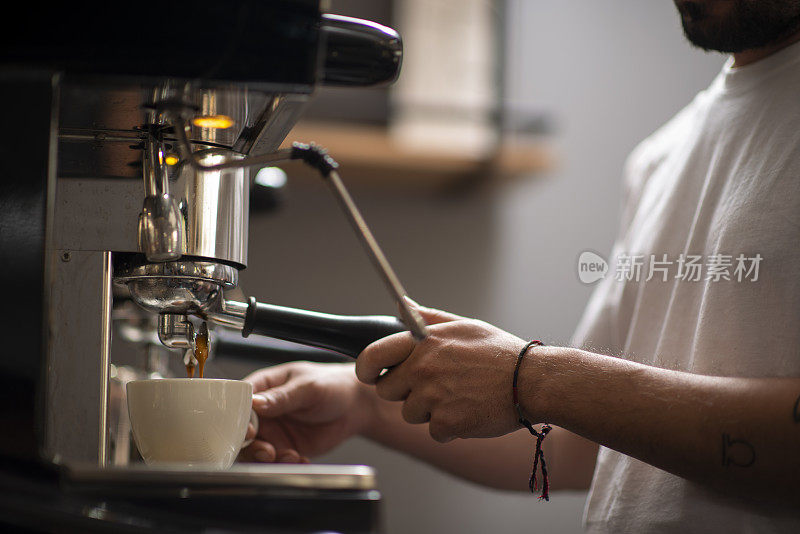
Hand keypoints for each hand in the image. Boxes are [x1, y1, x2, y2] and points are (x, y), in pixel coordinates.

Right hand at [240, 361, 373, 462]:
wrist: (354, 405)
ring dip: (268, 460)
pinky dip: (286, 466)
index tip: (249, 431)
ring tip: (289, 457)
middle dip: (252, 446)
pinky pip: (277, 463)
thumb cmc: (331, 384)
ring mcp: (273, 432)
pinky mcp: (284, 448)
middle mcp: (263, 412)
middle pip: (242, 433)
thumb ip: (282, 396)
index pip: (240, 404)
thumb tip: (255, 402)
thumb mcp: (308, 386)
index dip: (238, 419)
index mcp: (263, 387)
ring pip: (256, 452)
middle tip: (267, 452)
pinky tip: (301, 460)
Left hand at [356, 302, 527, 442]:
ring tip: (457, 396)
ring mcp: (434, 397)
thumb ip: (427, 318)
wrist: (532, 382)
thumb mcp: (463, 326)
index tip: (370, 374)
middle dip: (403, 391)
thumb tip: (400, 306)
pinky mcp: (447, 423)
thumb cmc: (499, 353)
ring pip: (410, 414)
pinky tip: (468, 411)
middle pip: (386, 390)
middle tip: (431, 386)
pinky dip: (449, 428)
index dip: (365, 368)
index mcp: (423, 343)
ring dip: (428, 411)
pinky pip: (434, 432)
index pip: (371, 356)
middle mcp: (423, 369)